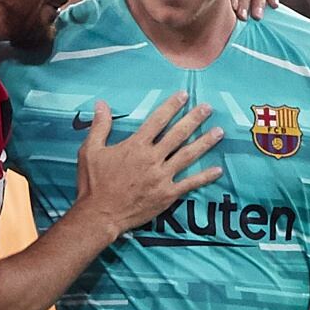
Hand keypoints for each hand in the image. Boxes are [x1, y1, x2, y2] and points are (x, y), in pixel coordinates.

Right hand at [75, 92, 223, 236]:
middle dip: (194, 119)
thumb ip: (100, 126)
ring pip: (188, 155)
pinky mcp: (167, 195)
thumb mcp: (90, 150)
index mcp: (135, 146)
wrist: (99, 215)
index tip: (184, 95)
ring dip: (205, 142)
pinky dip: (204, 177)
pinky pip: (190, 184)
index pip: (158, 120)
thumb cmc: (93, 183)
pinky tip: (218, 170)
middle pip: (178, 134)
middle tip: (208, 107)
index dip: (172, 106)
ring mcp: (161, 177)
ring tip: (219, 131)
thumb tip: (102, 103)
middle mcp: (152, 158)